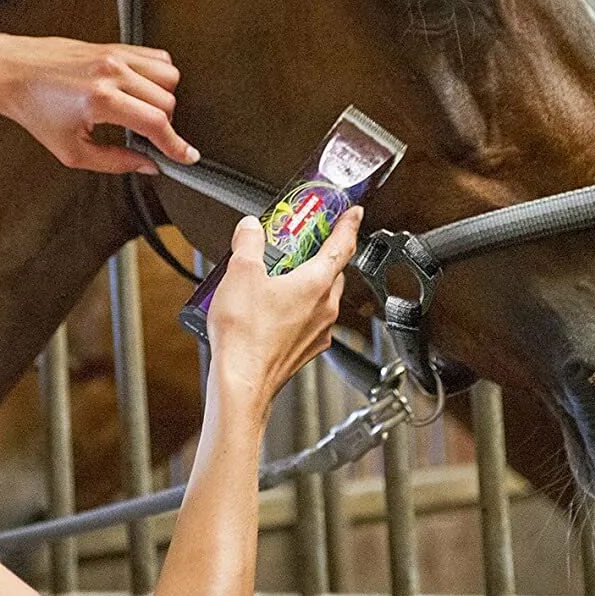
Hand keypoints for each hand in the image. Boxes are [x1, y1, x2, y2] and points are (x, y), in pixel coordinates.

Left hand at [0, 35, 199, 174]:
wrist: (11, 71)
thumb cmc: (34, 109)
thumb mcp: (71, 151)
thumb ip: (115, 162)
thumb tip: (147, 165)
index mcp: (100, 100)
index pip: (156, 123)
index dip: (176, 144)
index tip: (187, 156)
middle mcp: (112, 73)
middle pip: (167, 101)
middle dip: (164, 124)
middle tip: (148, 137)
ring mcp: (114, 55)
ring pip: (168, 75)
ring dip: (165, 98)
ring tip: (143, 111)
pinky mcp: (113, 45)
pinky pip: (156, 56)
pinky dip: (159, 75)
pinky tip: (142, 89)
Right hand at [205, 208, 361, 406]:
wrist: (241, 382)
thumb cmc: (246, 336)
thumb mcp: (241, 273)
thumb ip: (249, 243)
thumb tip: (250, 228)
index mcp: (316, 283)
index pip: (343, 245)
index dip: (349, 224)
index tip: (353, 213)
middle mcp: (325, 308)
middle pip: (334, 271)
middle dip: (323, 254)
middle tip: (306, 242)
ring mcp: (318, 332)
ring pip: (323, 297)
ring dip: (309, 282)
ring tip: (281, 275)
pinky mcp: (305, 350)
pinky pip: (310, 320)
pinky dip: (299, 307)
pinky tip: (273, 308)